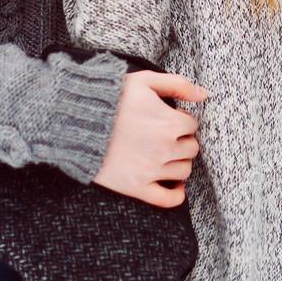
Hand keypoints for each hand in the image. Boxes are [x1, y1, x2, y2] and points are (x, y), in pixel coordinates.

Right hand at [92, 71, 207, 207]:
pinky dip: (177, 194)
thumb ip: (178, 84)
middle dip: (183, 140)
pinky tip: (175, 186)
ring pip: (184, 171)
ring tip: (166, 154)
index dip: (182, 119)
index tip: (169, 117)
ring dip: (179, 162)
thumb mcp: (145, 81)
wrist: (77, 123)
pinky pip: (168, 199)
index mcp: (170, 122)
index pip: (192, 124)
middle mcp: (166, 148)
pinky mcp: (137, 188)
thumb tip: (204, 95)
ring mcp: (152, 170)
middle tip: (168, 135)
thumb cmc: (112, 98)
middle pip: (191, 148)